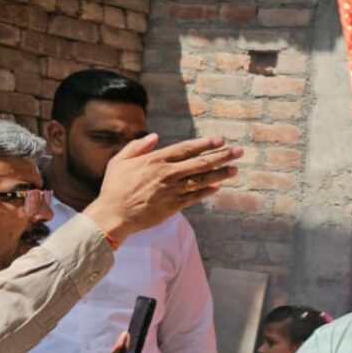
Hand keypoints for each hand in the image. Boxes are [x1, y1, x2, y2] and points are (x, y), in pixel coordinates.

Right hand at [83, 135, 242, 239]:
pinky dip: (208, 191)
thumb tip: (155, 137)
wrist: (113, 215)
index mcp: (155, 160)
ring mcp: (173, 190)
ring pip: (202, 180)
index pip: (186, 149)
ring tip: (235, 169)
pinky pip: (196, 196)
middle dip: (222, 156)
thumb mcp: (119, 161)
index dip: (205, 144)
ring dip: (220, 174)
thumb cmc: (114, 188)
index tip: (220, 140)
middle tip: (238, 152)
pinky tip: (219, 186)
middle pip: (200, 163)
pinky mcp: (174, 205)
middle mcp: (167, 174)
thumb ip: (137, 147)